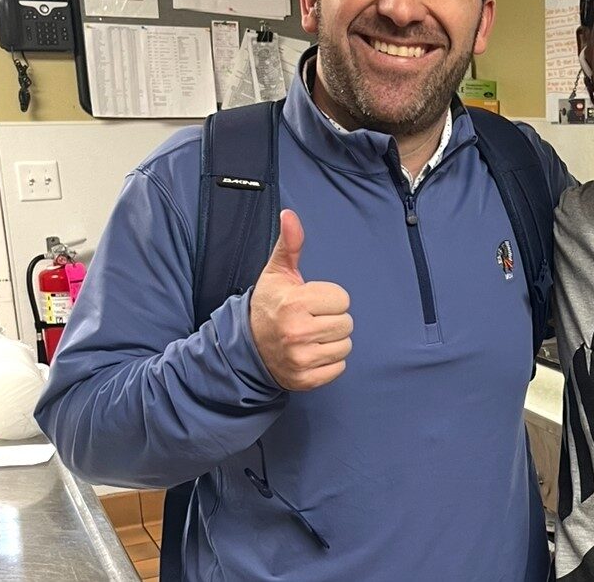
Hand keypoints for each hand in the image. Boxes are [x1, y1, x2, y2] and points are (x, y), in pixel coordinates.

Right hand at [249, 209, 352, 390]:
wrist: (247, 347)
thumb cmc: (269, 305)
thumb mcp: (277, 273)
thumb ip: (289, 244)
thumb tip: (289, 214)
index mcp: (295, 304)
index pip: (343, 300)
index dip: (329, 299)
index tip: (310, 302)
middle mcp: (297, 333)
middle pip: (347, 323)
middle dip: (332, 319)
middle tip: (310, 319)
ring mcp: (301, 359)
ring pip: (345, 346)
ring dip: (332, 341)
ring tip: (310, 336)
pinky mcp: (305, 379)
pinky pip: (339, 368)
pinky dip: (329, 362)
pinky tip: (310, 353)